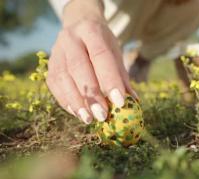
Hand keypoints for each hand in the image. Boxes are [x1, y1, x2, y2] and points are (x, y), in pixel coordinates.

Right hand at [47, 0, 134, 123]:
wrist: (79, 24)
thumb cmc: (103, 44)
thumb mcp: (116, 53)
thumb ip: (122, 76)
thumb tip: (133, 102)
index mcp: (92, 32)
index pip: (101, 56)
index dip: (110, 80)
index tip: (120, 102)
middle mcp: (71, 39)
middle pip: (78, 68)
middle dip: (91, 94)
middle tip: (102, 115)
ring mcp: (57, 51)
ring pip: (62, 78)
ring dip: (76, 102)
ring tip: (89, 119)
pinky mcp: (49, 64)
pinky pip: (54, 85)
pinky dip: (65, 101)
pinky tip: (77, 113)